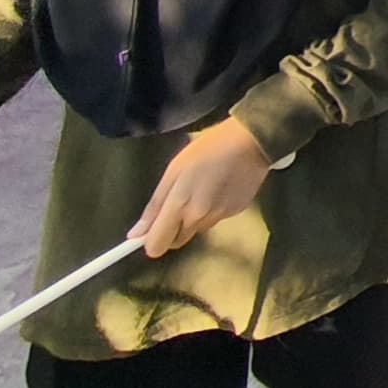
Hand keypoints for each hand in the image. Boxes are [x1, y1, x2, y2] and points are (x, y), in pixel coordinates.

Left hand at [132, 118, 271, 257]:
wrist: (252, 141)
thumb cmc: (207, 149)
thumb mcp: (174, 170)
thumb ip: (155, 206)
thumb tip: (135, 234)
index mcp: (180, 207)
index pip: (156, 246)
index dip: (149, 241)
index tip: (148, 231)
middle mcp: (199, 219)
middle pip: (176, 241)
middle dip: (172, 229)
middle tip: (178, 202)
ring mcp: (219, 218)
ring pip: (196, 229)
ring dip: (193, 218)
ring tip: (202, 189)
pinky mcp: (235, 213)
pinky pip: (214, 219)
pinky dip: (212, 209)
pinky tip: (219, 187)